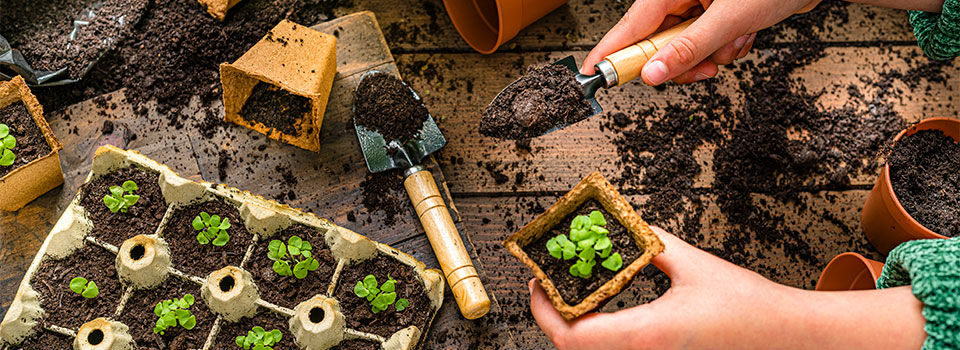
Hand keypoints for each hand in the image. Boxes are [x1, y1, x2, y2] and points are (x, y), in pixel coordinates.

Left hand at [529, 226, 926, 348]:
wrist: (788, 338)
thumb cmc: (749, 308)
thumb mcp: (693, 264)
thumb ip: (651, 244)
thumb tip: (620, 226)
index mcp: (647, 336)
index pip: (572, 336)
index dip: (543, 310)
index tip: (535, 282)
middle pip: (575, 349)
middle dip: (553, 316)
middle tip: (548, 283)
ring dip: (575, 325)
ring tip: (572, 289)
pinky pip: (616, 348)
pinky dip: (598, 331)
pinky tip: (603, 304)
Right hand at [581, 0, 820, 84]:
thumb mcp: (730, 19)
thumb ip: (689, 48)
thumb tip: (654, 74)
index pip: (630, 27)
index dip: (611, 54)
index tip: (592, 75)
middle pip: (658, 44)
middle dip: (684, 61)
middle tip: (704, 67)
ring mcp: (699, 7)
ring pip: (685, 50)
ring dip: (714, 54)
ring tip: (737, 38)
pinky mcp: (716, 16)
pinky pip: (707, 47)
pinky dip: (727, 48)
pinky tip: (745, 33)